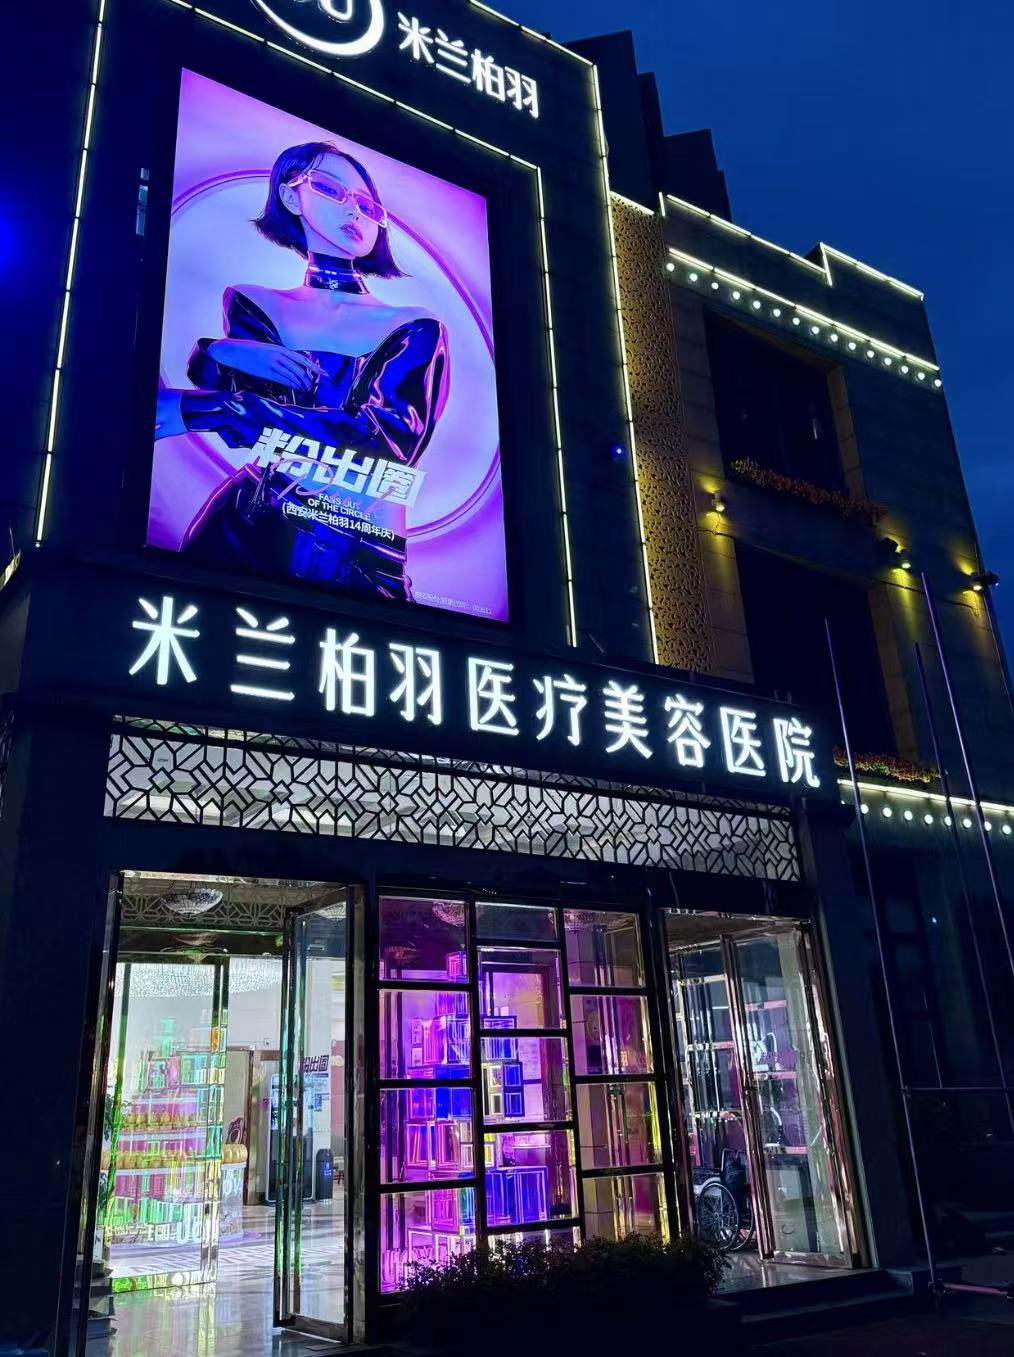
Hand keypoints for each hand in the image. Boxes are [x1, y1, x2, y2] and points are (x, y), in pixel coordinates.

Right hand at [207, 338, 322, 390]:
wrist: (236, 351)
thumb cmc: (252, 350)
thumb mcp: (269, 349)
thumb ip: (281, 355)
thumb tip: (293, 363)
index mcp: (280, 348)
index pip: (302, 359)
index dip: (313, 367)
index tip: (322, 373)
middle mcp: (278, 356)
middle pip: (299, 369)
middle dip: (308, 379)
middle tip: (313, 385)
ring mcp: (272, 364)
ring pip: (292, 376)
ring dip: (301, 383)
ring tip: (306, 388)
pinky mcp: (266, 372)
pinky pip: (283, 380)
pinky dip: (292, 384)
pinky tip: (296, 387)